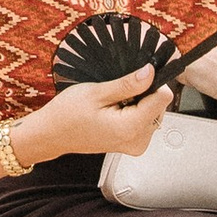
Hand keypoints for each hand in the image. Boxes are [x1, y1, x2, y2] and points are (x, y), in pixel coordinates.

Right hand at [25, 61, 172, 165]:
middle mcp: (137, 141)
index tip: (138, 75)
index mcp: (130, 128)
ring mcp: (136, 145)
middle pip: (159, 106)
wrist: (53, 134)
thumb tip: (150, 72)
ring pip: (153, 112)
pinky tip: (115, 110)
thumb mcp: (96, 92)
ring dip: (138, 102)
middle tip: (116, 91)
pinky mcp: (133, 144)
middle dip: (143, 93)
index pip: (163, 98)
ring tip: (112, 102)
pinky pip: (145, 121)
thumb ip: (127, 84)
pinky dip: (134, 111)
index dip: (152, 82)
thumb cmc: (67, 114)